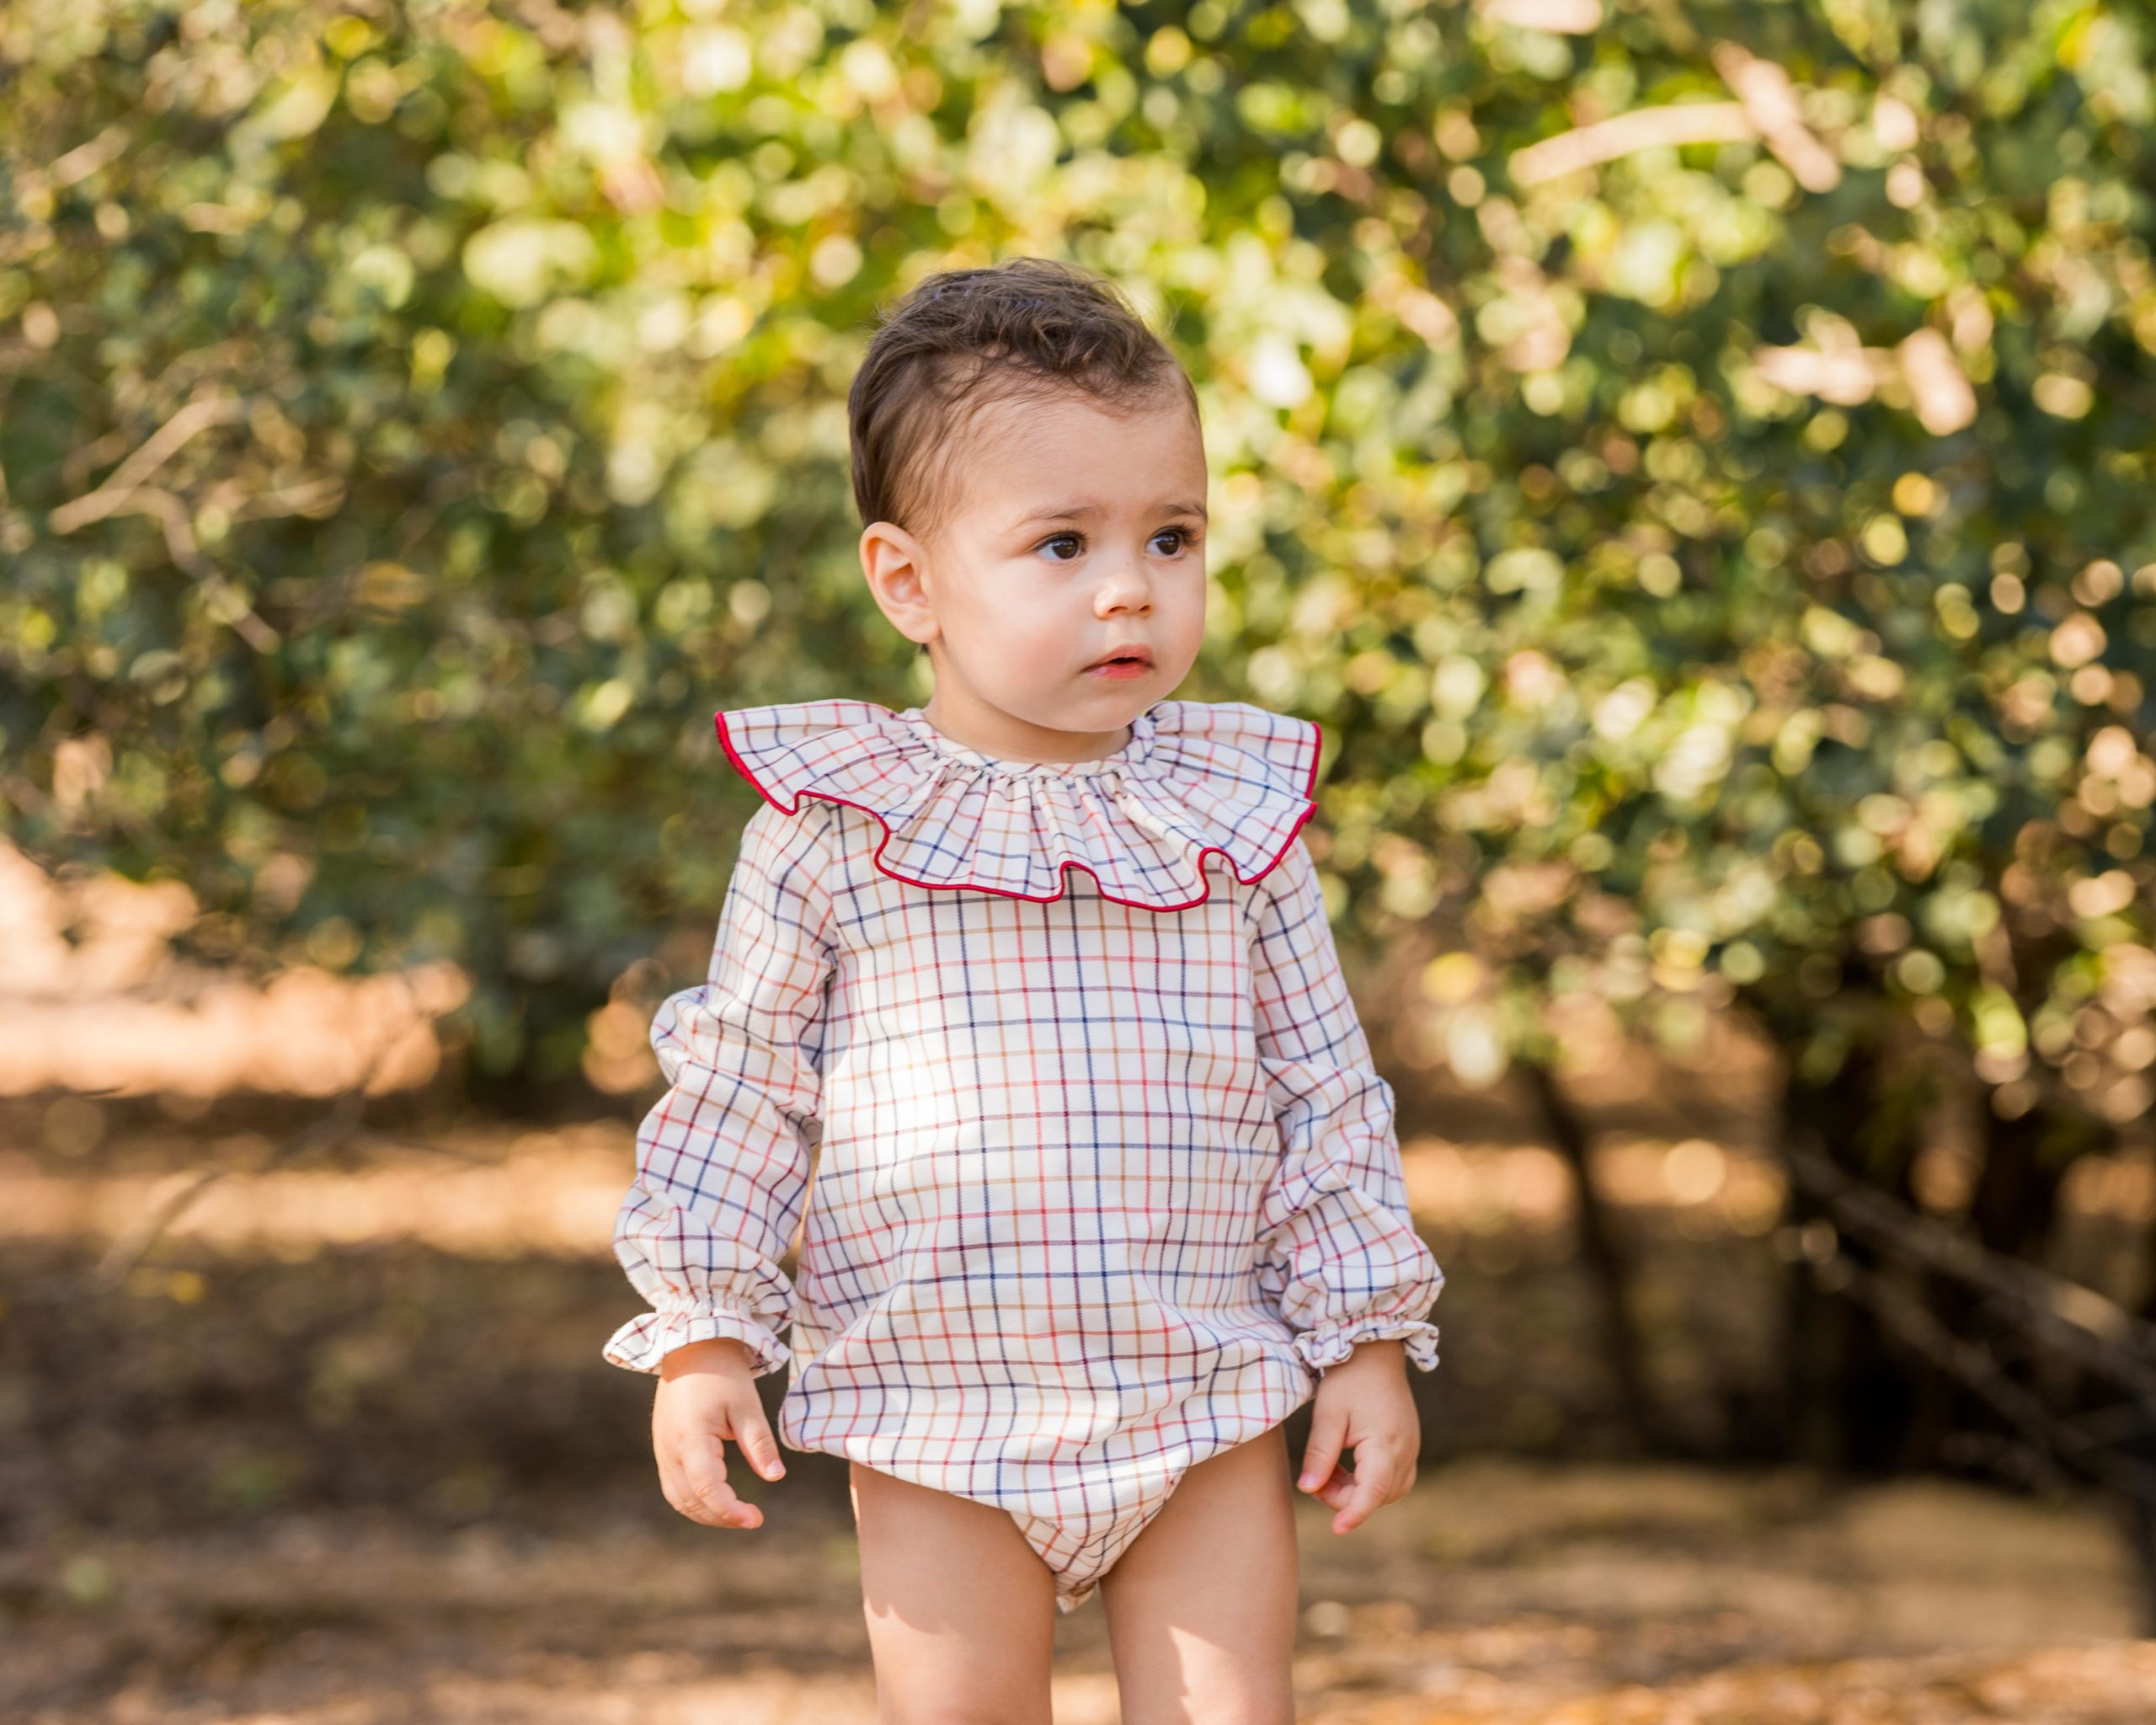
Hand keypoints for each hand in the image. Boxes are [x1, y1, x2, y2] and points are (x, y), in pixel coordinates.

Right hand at [652, 1336, 786, 1528]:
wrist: (692, 1347)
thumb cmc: (722, 1372)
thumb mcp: (746, 1404)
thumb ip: (759, 1443)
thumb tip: (776, 1477)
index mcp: (691, 1438)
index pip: (707, 1489)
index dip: (731, 1510)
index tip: (756, 1519)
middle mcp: (670, 1449)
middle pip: (691, 1501)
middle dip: (721, 1517)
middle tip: (752, 1518)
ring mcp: (662, 1450)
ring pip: (678, 1498)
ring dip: (706, 1513)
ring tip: (737, 1514)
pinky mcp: (662, 1448)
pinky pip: (673, 1486)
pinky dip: (694, 1500)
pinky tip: (717, 1500)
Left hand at [1296, 1338, 1419, 1535]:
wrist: (1374, 1351)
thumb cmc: (1348, 1379)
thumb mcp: (1327, 1415)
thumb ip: (1320, 1454)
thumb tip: (1308, 1490)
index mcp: (1385, 1443)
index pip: (1373, 1492)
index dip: (1355, 1513)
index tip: (1337, 1529)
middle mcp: (1405, 1450)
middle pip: (1379, 1495)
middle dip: (1346, 1498)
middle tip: (1317, 1478)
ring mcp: (1410, 1448)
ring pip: (1389, 1491)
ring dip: (1359, 1491)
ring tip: (1331, 1469)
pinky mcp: (1408, 1444)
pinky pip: (1394, 1478)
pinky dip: (1370, 1482)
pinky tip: (1348, 1466)